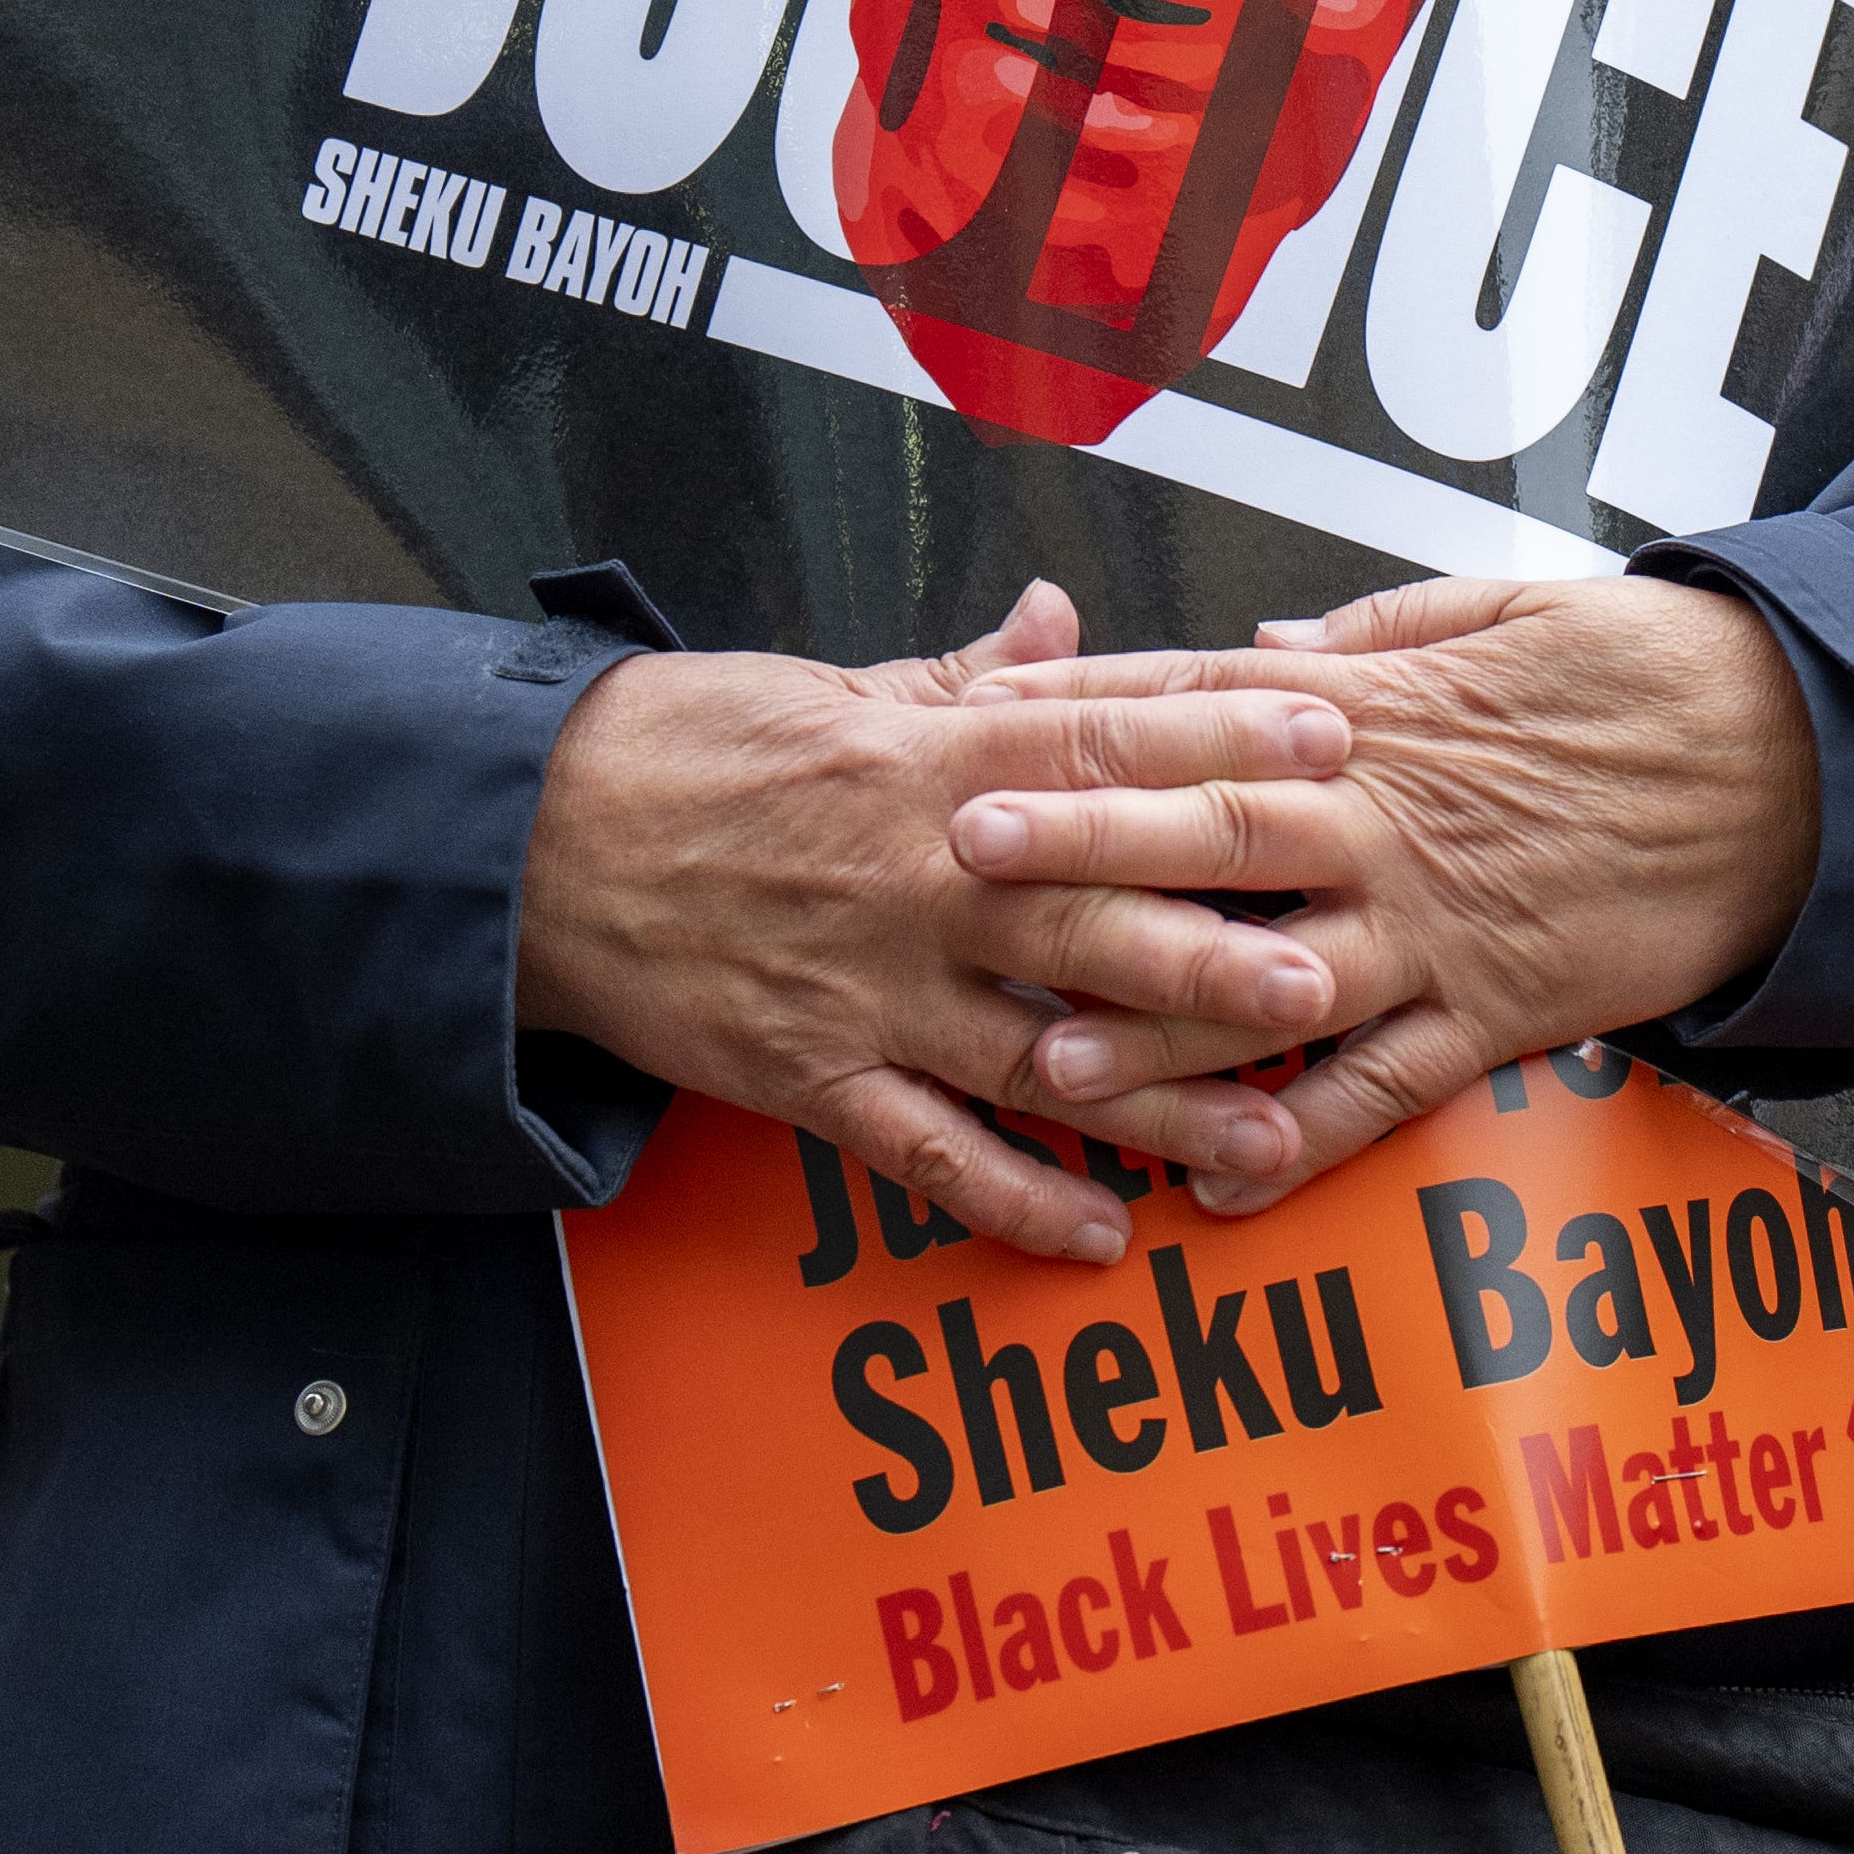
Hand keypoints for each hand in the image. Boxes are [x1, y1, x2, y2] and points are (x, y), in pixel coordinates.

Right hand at [520, 584, 1350, 1262]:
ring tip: (1264, 1138)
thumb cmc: (684, 750)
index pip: (1101, 738)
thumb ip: (969, 677)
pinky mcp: (808, 1073)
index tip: (1330, 735)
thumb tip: (1063, 619)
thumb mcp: (833, 687)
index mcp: (928, 758)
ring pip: (1032, 1051)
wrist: (523, 839)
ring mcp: (866, 985)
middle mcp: (914, 875)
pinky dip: (1010, 1197)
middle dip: (1207, 948)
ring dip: (1153, 1101)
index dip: (1220, 738)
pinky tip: (1096, 1234)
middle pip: (1085, 912)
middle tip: (1320, 977)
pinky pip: (925, 1151)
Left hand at [945, 575, 1819, 1211]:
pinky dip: (1303, 1141)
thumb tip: (1256, 652)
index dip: (1083, 715)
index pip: (1199, 706)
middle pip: (1204, 831)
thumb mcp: (1509, 613)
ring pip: (1271, 982)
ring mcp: (1435, 926)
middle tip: (960, 855)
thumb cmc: (1654, 676)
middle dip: (1076, 847)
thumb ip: (1372, 637)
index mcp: (1378, 713)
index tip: (978, 717)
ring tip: (1046, 1058)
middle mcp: (1386, 821)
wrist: (1803, 766)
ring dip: (1158, 1023)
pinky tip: (1218, 1184)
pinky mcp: (1496, 1014)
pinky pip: (1383, 1090)